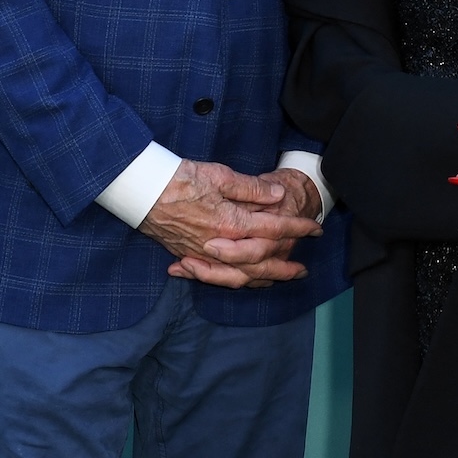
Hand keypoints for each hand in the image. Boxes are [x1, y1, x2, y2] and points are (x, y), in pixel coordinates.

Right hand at [147, 159, 320, 288]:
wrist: (142, 190)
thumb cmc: (180, 178)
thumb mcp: (220, 175)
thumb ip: (251, 189)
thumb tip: (278, 195)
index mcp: (231, 222)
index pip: (273, 228)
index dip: (297, 228)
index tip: (315, 229)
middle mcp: (220, 244)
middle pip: (260, 262)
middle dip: (284, 265)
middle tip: (303, 269)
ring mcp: (203, 254)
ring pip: (239, 276)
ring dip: (262, 279)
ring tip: (279, 280)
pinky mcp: (188, 256)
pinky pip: (217, 277)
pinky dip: (234, 281)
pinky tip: (244, 281)